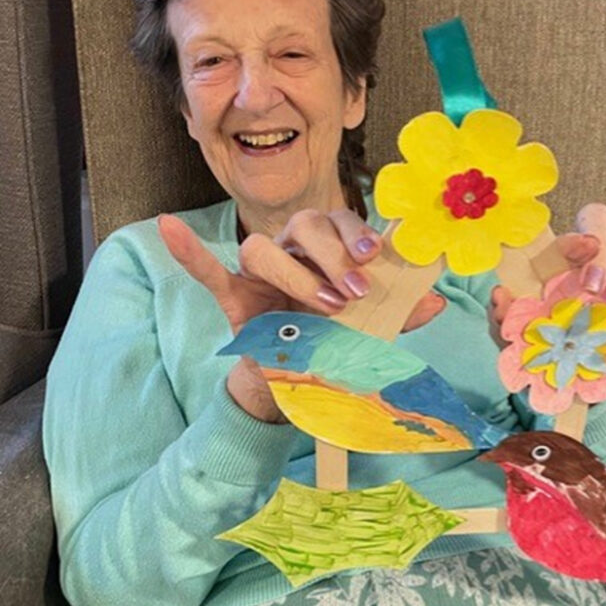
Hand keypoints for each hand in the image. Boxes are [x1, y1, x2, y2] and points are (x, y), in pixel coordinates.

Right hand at [158, 209, 444, 419]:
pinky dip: (189, 251)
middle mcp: (293, 249)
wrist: (299, 383)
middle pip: (305, 225)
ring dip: (294, 273)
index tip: (375, 258)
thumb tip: (438, 301)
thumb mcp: (375, 330)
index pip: (340, 221)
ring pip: (263, 247)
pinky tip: (168, 226)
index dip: (356, 234)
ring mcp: (260, 272)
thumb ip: (401, 314)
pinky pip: (208, 269)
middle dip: (333, 256)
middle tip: (356, 292)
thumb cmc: (338, 344)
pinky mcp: (233, 296)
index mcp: (329, 249)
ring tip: (325, 306)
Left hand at [491, 202, 605, 345]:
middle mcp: (588, 256)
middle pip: (602, 224)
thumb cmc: (536, 342)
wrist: (560, 377)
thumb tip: (500, 296)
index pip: (562, 228)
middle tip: (593, 287)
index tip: (578, 248)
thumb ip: (503, 316)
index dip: (574, 234)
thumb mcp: (513, 333)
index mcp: (554, 255)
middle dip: (601, 250)